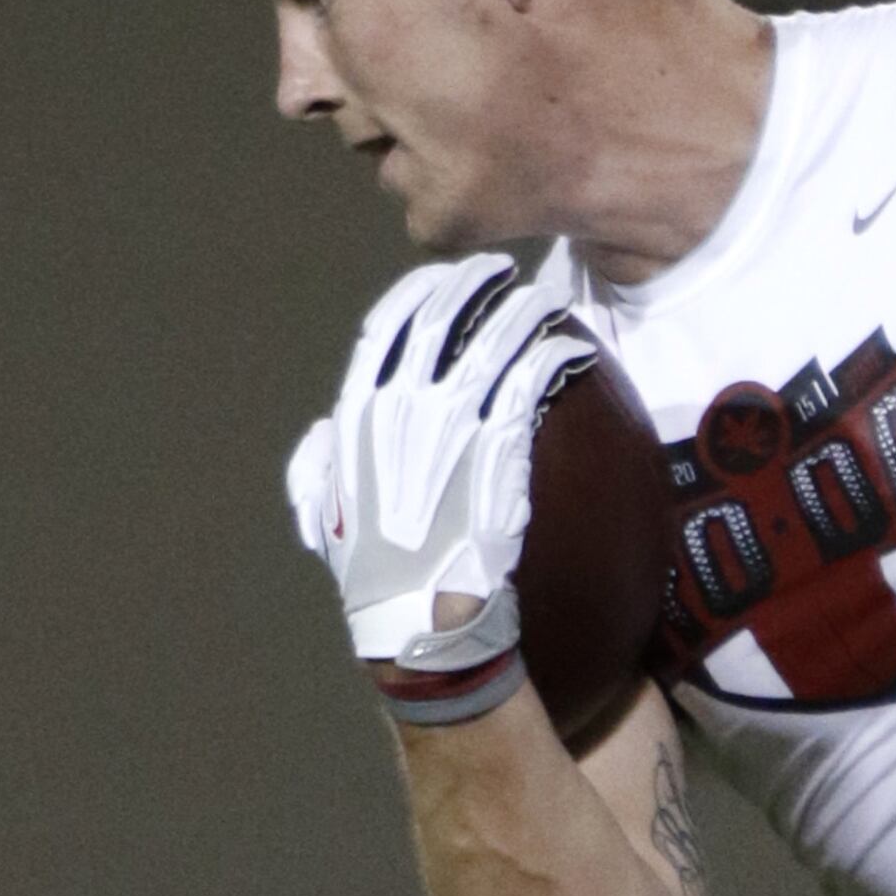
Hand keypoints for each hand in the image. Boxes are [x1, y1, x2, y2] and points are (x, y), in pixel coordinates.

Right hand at [285, 259, 601, 721]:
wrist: (423, 621)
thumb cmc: (380, 579)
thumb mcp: (333, 518)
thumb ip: (325, 471)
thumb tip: (321, 442)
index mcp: (358, 416)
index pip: (384, 332)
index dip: (416, 299)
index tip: (439, 284)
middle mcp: (401, 408)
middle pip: (440, 321)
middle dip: (473, 288)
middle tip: (502, 275)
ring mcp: (452, 425)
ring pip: (492, 343)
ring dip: (522, 314)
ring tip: (545, 300)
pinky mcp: (499, 448)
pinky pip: (531, 386)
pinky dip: (554, 360)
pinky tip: (574, 351)